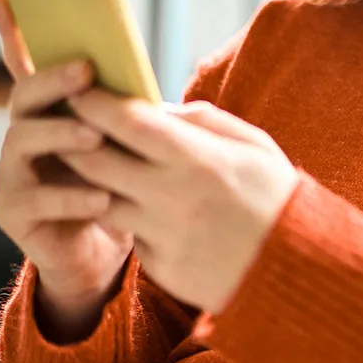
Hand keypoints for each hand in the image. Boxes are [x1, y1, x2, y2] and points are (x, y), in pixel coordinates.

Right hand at [0, 0, 133, 341]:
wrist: (103, 252)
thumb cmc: (118, 185)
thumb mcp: (123, 140)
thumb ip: (118, 106)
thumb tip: (132, 67)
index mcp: (50, 109)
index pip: (26, 60)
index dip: (13, 27)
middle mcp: (23, 133)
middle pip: (25, 94)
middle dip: (52, 78)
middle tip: (85, 70)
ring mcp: (13, 171)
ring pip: (23, 141)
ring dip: (61, 135)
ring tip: (95, 138)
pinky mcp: (13, 211)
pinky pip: (36, 198)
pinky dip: (71, 197)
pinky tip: (101, 199)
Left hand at [60, 91, 299, 313]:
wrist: (298, 272)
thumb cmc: (276, 197)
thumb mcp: (253, 145)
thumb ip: (202, 120)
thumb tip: (157, 107)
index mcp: (197, 158)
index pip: (125, 121)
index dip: (93, 102)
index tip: (78, 90)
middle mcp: (171, 196)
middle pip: (94, 160)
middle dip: (71, 139)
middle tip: (64, 126)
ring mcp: (162, 235)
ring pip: (100, 201)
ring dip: (89, 182)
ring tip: (91, 166)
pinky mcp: (160, 267)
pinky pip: (131, 236)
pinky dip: (131, 220)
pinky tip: (144, 211)